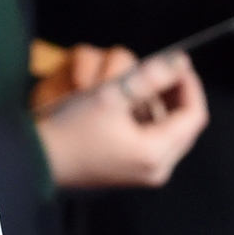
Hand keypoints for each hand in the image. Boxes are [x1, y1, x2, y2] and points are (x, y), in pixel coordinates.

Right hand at [36, 45, 208, 188]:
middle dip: (176, 94)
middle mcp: (157, 168)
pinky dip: (149, 118)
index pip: (194, 115)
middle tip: (164, 70)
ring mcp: (146, 172)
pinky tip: (133, 103)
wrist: (39, 159)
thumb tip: (179, 62)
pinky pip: (155, 139)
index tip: (177, 62)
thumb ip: (150, 77)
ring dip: (162, 104)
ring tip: (144, 84)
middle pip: (186, 125)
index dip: (189, 84)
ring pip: (171, 130)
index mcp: (155, 153)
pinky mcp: (133, 170)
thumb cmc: (72, 128)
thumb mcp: (111, 94)